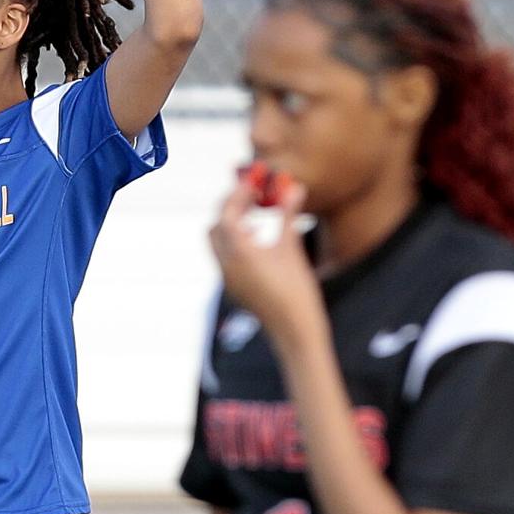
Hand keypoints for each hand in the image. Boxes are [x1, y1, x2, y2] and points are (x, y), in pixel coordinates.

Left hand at [208, 175, 325, 348]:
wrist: (294, 331)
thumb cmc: (297, 291)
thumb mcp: (292, 249)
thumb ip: (288, 216)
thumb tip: (294, 188)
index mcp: (238, 252)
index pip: (227, 212)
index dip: (239, 193)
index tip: (254, 182)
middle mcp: (225, 264)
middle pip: (216, 225)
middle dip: (231, 207)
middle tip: (252, 195)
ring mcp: (227, 277)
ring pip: (217, 241)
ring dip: (231, 223)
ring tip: (255, 213)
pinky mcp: (233, 286)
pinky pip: (223, 256)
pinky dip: (234, 241)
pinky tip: (256, 237)